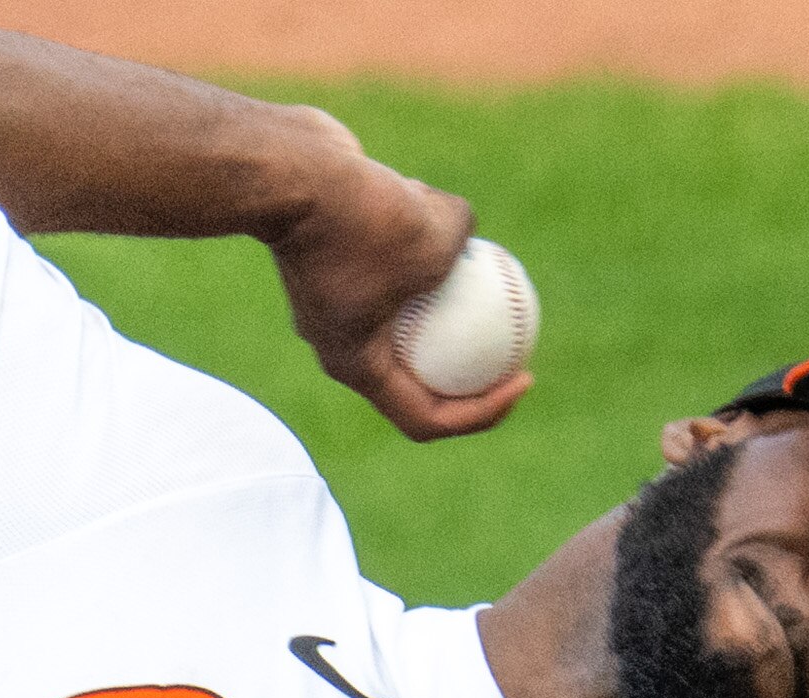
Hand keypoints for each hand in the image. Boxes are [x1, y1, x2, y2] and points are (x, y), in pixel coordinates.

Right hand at [267, 108, 532, 442]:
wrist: (285, 168)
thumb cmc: (356, 216)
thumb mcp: (437, 232)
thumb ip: (465, 241)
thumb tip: (475, 238)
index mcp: (357, 366)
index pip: (426, 418)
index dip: (482, 412)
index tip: (523, 378)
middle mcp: (337, 343)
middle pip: (413, 378)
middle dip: (465, 369)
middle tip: (512, 344)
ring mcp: (330, 302)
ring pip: (400, 315)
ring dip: (440, 299)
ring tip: (486, 271)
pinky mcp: (328, 260)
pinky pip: (383, 268)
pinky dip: (413, 252)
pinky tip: (443, 213)